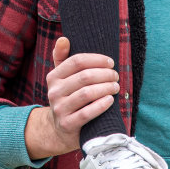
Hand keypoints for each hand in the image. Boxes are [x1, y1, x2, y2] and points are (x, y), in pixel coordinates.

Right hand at [24, 37, 119, 159]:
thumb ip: (62, 58)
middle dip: (105, 74)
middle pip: (84, 77)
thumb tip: (64, 39)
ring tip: (116, 87)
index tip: (111, 62)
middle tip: (116, 75)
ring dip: (106, 88)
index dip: (96, 59)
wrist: (59, 129)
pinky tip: (110, 100)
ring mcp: (60, 109)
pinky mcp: (67, 124)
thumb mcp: (62, 78)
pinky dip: (101, 105)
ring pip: (87, 93)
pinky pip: (87, 113)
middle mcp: (54, 92)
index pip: (77, 61)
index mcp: (53, 77)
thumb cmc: (67, 97)